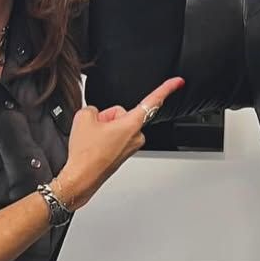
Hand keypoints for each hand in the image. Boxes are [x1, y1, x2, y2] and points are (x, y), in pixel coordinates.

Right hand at [53, 76, 184, 208]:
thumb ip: (94, 108)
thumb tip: (96, 115)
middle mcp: (136, 136)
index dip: (166, 89)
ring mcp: (130, 146)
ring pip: (117, 125)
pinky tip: (95, 146)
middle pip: (122, 113)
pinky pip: (114, 137)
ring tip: (94, 141)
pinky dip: (104, 139)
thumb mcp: (84, 117)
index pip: (153, 100)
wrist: (81, 178)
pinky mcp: (123, 154)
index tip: (178, 82)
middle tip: (95, 131)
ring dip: (104, 129)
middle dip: (107, 117)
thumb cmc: (86, 154)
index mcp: (131, 124)